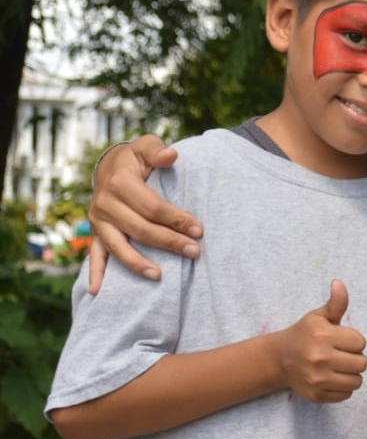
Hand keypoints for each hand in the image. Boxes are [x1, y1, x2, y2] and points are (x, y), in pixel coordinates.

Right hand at [87, 135, 203, 292]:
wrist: (108, 166)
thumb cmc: (135, 158)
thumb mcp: (145, 146)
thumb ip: (157, 150)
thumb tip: (171, 155)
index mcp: (120, 182)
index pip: (152, 207)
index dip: (176, 219)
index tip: (199, 229)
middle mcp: (105, 204)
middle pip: (140, 229)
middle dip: (169, 242)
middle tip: (195, 252)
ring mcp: (98, 221)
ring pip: (119, 246)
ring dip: (139, 263)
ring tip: (160, 276)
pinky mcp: (96, 233)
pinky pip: (95, 255)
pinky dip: (96, 274)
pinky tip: (99, 292)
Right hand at [276, 280, 366, 402]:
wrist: (280, 359)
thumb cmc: (304, 334)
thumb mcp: (319, 316)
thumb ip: (336, 303)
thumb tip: (339, 283)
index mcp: (323, 336)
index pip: (360, 342)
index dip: (355, 341)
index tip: (344, 340)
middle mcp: (320, 358)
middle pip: (361, 363)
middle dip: (356, 358)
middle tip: (344, 354)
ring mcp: (317, 379)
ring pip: (356, 381)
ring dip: (352, 374)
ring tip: (341, 366)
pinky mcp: (316, 395)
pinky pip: (346, 394)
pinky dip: (344, 387)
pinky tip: (334, 377)